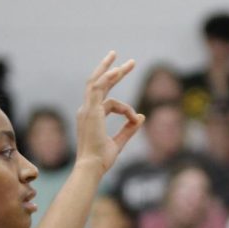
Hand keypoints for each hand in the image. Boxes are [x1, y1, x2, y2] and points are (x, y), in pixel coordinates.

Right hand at [74, 51, 142, 171]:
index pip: (106, 101)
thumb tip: (142, 117)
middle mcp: (86, 111)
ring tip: (127, 62)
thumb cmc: (101, 160)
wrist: (91, 167)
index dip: (125, 108)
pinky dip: (108, 78)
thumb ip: (129, 129)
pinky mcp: (90, 110)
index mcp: (90, 118)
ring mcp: (87, 109)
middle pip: (98, 84)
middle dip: (112, 71)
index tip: (135, 118)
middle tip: (125, 60)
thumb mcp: (118, 142)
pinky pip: (99, 88)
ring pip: (97, 82)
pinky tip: (118, 71)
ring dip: (112, 70)